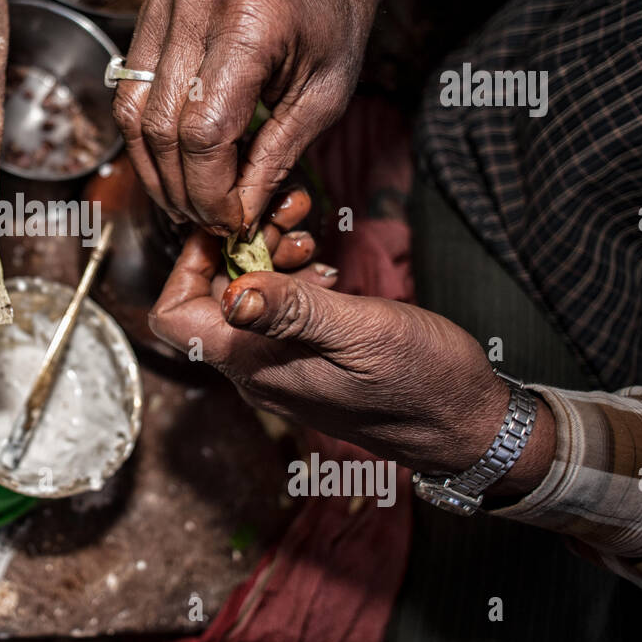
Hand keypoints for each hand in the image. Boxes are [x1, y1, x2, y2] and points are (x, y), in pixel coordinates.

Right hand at [112, 0, 392, 236]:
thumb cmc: (332, 25)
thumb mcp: (324, 99)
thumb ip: (276, 159)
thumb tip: (237, 215)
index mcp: (251, 23)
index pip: (204, 132)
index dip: (211, 190)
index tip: (230, 221)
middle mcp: (197, 7)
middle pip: (162, 127)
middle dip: (182, 189)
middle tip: (206, 220)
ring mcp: (166, 4)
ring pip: (133, 113)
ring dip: (154, 170)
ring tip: (184, 201)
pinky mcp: (151, 10)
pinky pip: (129, 89)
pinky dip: (146, 136)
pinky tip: (173, 163)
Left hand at [149, 232, 554, 496]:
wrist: (467, 425)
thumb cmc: (422, 382)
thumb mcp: (361, 333)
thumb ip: (294, 311)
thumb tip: (232, 294)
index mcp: (254, 366)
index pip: (175, 319)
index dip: (187, 265)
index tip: (229, 226)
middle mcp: (254, 370)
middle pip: (207, 299)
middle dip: (237, 248)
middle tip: (284, 216)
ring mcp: (278, 367)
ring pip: (244, 301)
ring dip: (268, 258)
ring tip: (309, 233)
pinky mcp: (304, 360)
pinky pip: (276, 313)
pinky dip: (291, 279)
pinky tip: (323, 265)